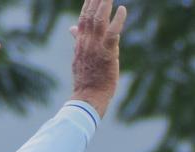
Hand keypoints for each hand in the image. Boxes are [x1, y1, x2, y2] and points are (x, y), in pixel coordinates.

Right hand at [70, 0, 126, 118]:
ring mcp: (96, 48)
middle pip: (91, 16)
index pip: (83, 18)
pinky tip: (122, 10)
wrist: (87, 99)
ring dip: (105, 5)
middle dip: (96, 0)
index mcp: (80, 44)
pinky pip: (113, 33)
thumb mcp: (78, 58)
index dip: (88, 4)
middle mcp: (87, 43)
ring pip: (100, 21)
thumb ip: (77, 41)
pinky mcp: (108, 54)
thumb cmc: (85, 81)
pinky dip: (117, 21)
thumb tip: (72, 28)